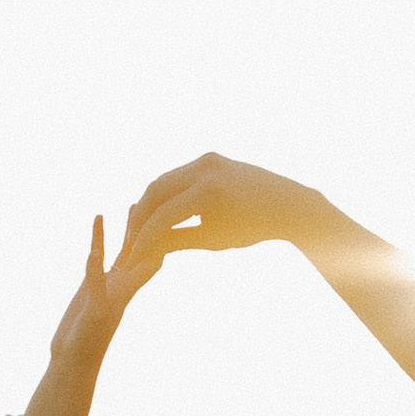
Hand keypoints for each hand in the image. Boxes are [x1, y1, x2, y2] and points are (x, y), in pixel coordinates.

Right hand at [44, 202, 172, 389]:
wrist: (73, 360)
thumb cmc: (86, 343)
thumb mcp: (94, 313)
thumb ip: (96, 285)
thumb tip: (97, 257)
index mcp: (128, 289)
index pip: (153, 258)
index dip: (162, 236)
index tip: (172, 213)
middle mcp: (123, 283)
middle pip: (143, 248)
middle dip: (151, 225)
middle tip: (162, 198)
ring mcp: (108, 283)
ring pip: (123, 249)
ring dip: (130, 227)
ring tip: (135, 203)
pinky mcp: (91, 284)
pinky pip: (98, 254)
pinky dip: (99, 236)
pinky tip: (99, 219)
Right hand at [131, 152, 324, 259]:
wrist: (286, 204)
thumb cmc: (252, 229)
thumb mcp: (212, 239)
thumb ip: (176, 241)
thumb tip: (143, 248)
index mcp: (208, 194)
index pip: (163, 218)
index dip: (143, 240)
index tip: (132, 258)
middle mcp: (205, 170)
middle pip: (154, 192)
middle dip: (138, 219)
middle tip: (128, 241)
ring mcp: (207, 160)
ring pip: (163, 181)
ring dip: (147, 205)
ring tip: (139, 228)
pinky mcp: (209, 158)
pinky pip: (178, 176)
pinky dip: (165, 194)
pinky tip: (156, 212)